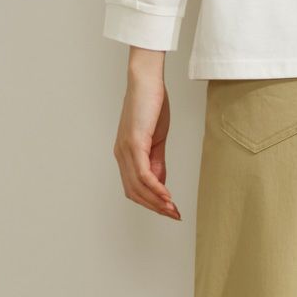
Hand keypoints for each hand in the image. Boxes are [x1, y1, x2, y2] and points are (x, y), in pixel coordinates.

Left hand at [112, 47, 180, 219]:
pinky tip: (167, 196)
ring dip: (157, 202)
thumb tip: (160, 184)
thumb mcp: (156, 139)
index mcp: (125, 155)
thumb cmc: (151, 105)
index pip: (134, 189)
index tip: (170, 210)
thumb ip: (157, 162)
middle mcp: (121, 155)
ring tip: (173, 210)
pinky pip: (144, 174)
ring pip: (138, 187)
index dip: (151, 203)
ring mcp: (126, 150)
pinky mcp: (134, 143)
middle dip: (155, 208)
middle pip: (134, 193)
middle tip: (174, 215)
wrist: (146, 80)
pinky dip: (155, 188)